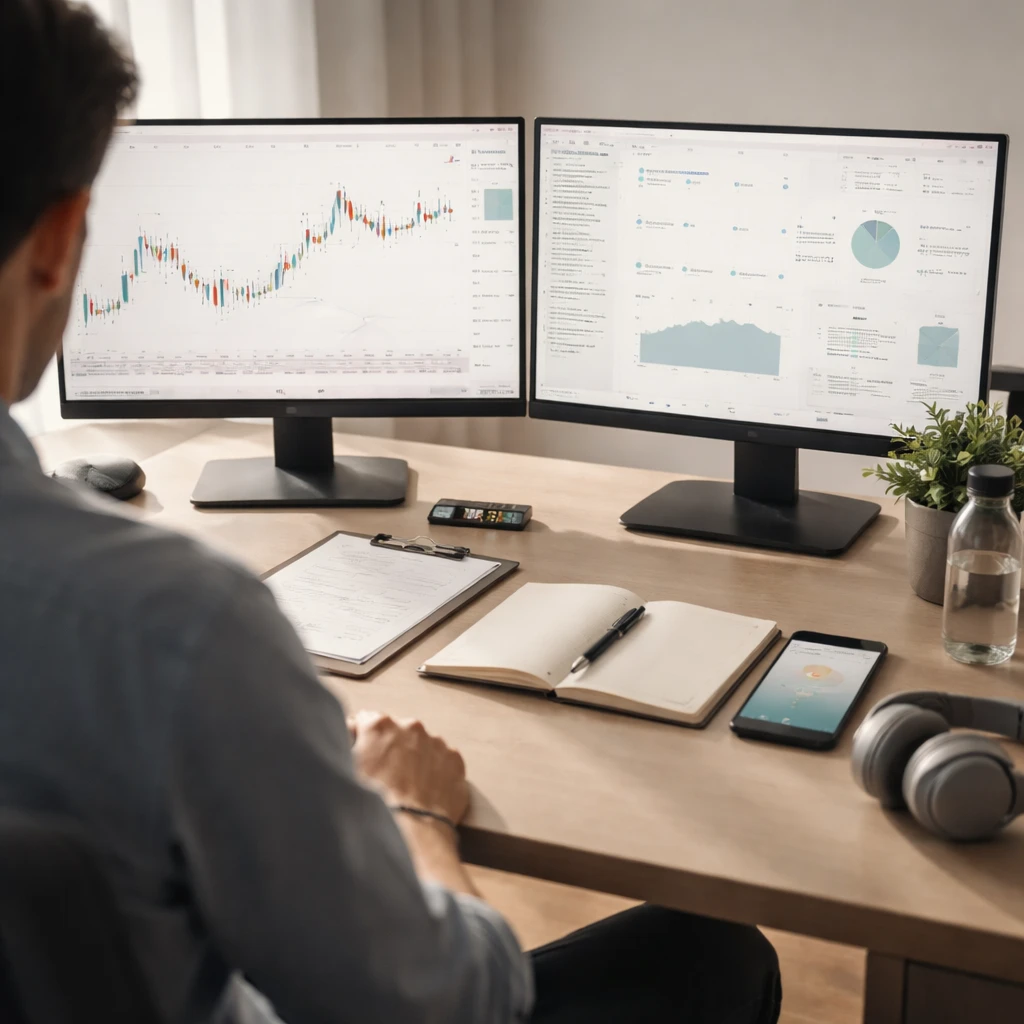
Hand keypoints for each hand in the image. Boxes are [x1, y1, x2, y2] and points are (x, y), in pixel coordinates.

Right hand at [349, 710, 469, 824]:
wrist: (410, 833)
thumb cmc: (373, 807)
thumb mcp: (346, 772)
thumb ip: (346, 745)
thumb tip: (349, 732)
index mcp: (379, 726)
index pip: (367, 720)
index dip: (364, 738)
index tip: (364, 753)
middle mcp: (410, 726)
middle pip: (398, 731)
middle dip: (392, 748)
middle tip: (387, 776)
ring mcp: (435, 742)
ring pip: (422, 745)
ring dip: (415, 758)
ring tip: (408, 788)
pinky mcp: (454, 760)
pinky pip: (442, 760)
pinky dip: (436, 771)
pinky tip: (426, 791)